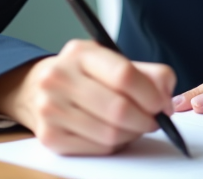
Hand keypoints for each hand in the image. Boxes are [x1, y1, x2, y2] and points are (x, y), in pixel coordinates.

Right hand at [0, 39, 175, 154]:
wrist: (35, 90)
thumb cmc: (83, 75)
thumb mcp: (111, 61)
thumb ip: (147, 73)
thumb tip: (167, 95)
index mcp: (79, 53)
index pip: (124, 75)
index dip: (151, 94)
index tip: (163, 104)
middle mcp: (59, 77)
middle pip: (118, 109)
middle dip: (146, 119)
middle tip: (155, 120)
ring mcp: (50, 108)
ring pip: (110, 133)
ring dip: (132, 134)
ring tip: (134, 125)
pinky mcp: (49, 137)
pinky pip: (98, 148)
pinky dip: (115, 145)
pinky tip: (114, 133)